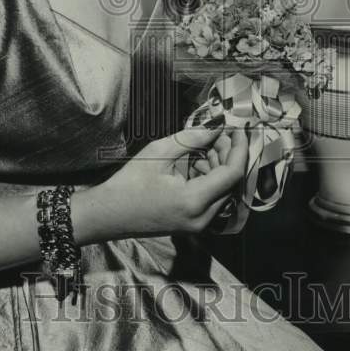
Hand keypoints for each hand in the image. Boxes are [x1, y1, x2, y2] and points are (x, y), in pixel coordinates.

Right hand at [77, 125, 249, 240]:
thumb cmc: (130, 182)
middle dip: (228, 155)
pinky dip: (210, 179)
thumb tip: (216, 126)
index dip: (239, 149)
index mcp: (194, 201)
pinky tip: (196, 164)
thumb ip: (192, 138)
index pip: (232, 173)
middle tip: (216, 134)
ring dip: (219, 166)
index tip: (239, 129)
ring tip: (202, 147)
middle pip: (231, 183)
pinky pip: (213, 199)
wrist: (110, 213)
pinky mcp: (194, 224)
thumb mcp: (160, 152)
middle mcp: (203, 218)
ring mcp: (199, 224)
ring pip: (224, 191)